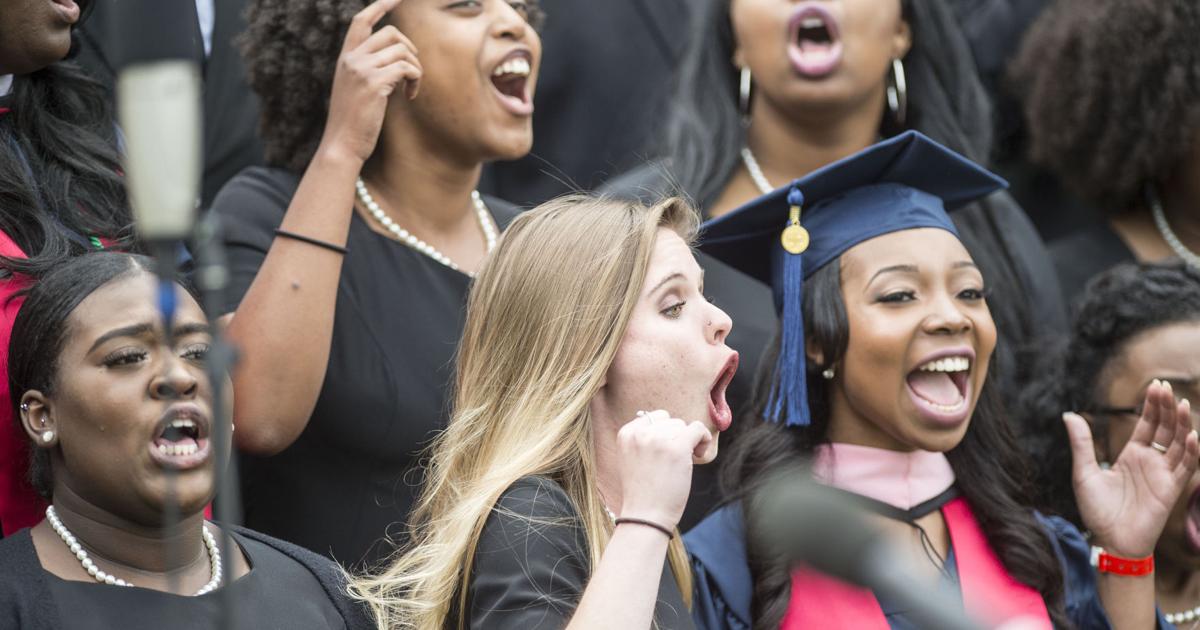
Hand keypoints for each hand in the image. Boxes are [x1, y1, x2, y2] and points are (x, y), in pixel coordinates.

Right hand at [318, 0, 421, 163]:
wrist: (341, 145)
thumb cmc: (353, 123)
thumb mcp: (357, 89)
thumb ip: (369, 70)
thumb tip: (397, 60)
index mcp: (345, 58)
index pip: (361, 21)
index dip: (380, 6)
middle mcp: (351, 59)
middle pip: (392, 33)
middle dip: (410, 50)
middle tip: (413, 73)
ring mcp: (362, 69)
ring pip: (402, 50)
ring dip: (416, 69)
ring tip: (411, 88)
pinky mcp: (374, 83)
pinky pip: (407, 68)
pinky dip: (415, 80)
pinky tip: (410, 96)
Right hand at [615, 410, 711, 529]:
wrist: (645, 516)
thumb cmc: (643, 493)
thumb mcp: (632, 459)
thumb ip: (644, 439)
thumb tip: (670, 423)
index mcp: (626, 433)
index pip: (653, 417)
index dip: (664, 432)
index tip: (665, 451)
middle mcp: (640, 433)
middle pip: (670, 421)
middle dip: (676, 438)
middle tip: (674, 461)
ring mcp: (658, 439)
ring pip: (683, 425)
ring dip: (688, 441)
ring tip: (683, 462)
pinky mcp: (677, 448)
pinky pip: (698, 429)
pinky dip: (704, 439)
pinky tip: (699, 455)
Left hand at [1067, 380, 1199, 557]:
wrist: (1109, 541)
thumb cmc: (1097, 510)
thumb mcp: (1083, 472)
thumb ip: (1081, 443)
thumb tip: (1069, 415)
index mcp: (1132, 456)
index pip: (1147, 425)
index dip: (1152, 406)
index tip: (1156, 386)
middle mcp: (1150, 462)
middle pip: (1164, 429)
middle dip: (1167, 408)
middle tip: (1167, 387)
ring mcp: (1162, 475)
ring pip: (1178, 444)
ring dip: (1183, 425)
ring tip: (1183, 404)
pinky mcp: (1171, 490)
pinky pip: (1186, 468)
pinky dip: (1191, 452)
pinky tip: (1191, 436)